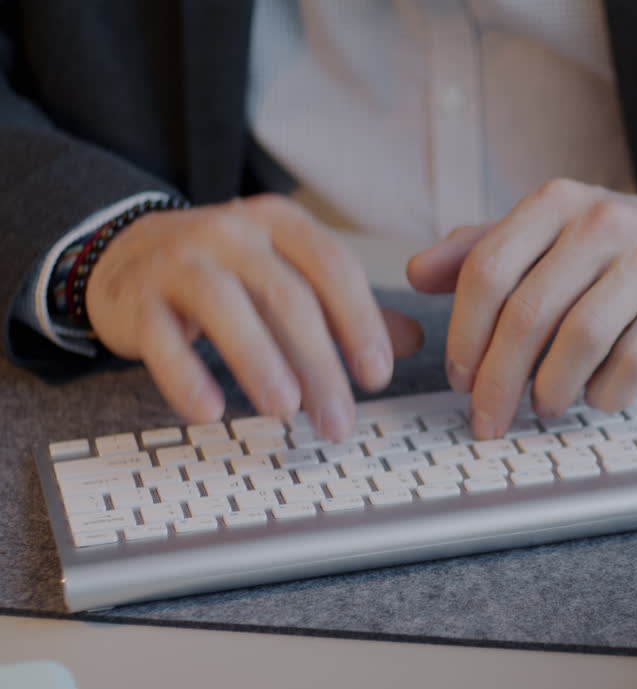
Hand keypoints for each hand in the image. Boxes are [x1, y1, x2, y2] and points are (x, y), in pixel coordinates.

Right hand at [86, 194, 423, 439]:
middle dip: (320, 363)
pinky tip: (209, 411)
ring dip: (260, 363)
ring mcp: (180, 260)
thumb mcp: (289, 273)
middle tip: (339, 420)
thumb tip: (413, 339)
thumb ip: (346, 306)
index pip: (333, 267)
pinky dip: (186, 376)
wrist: (126, 254)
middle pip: (287, 296)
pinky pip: (163, 339)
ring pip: (227, 309)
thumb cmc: (226, 271)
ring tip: (286, 410)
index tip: (377, 376)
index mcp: (281, 224)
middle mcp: (232, 232)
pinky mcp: (138, 299)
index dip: (360, 322)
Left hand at [407, 179, 636, 439]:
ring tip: (542, 408)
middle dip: (499, 378)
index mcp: (555, 203)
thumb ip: (480, 252)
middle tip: (488, 417)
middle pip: (529, 311)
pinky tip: (594, 398)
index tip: (458, 378)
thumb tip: (416, 273)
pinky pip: (634, 361)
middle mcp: (602, 222)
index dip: (465, 333)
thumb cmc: (606, 253)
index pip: (489, 269)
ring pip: (581, 338)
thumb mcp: (544, 237)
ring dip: (551, 389)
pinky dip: (605, 392)